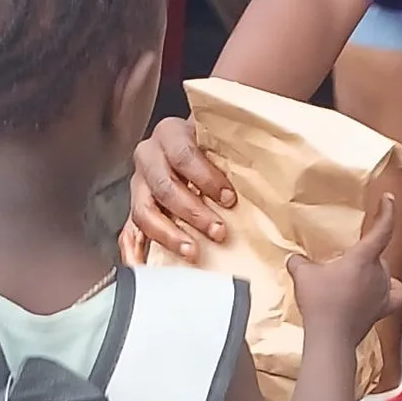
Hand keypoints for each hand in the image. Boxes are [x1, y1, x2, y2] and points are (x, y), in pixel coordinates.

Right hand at [129, 114, 237, 258]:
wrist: (193, 144)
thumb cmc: (212, 146)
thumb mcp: (222, 141)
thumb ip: (237, 156)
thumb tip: (272, 179)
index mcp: (170, 134)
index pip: (183, 155)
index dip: (206, 179)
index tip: (229, 198)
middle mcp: (149, 157)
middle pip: (164, 186)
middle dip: (193, 212)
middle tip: (218, 231)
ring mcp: (139, 185)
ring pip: (144, 211)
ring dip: (169, 235)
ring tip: (192, 251)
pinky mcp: (135, 209)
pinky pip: (129, 232)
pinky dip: (134, 252)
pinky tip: (144, 266)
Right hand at [287, 195, 401, 346]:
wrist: (330, 337)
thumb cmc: (320, 303)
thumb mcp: (303, 276)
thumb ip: (299, 262)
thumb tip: (295, 259)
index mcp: (363, 258)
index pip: (383, 230)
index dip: (388, 212)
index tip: (389, 199)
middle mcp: (379, 273)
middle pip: (378, 254)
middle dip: (364, 254)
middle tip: (343, 261)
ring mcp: (383, 292)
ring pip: (383, 272)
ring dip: (371, 271)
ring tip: (354, 276)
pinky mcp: (383, 310)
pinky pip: (395, 294)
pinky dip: (391, 290)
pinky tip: (382, 290)